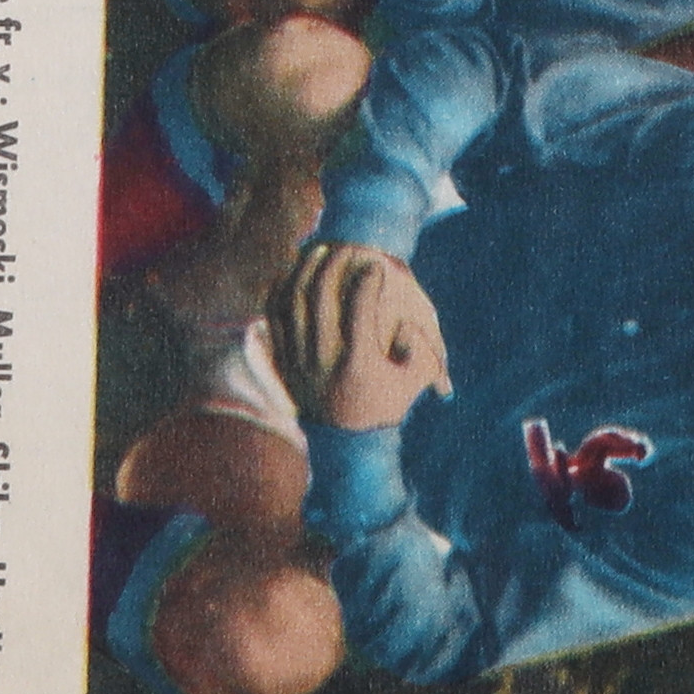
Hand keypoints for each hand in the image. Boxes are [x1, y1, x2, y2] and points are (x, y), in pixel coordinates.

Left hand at [273, 243, 451, 430]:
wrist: (346, 445)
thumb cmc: (387, 407)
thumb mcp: (413, 383)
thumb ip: (418, 351)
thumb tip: (404, 326)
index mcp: (357, 366)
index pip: (359, 311)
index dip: (368, 282)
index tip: (376, 263)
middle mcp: (324, 363)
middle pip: (322, 299)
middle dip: (333, 266)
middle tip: (345, 248)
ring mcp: (299, 363)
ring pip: (295, 305)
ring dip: (306, 272)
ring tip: (319, 251)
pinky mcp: (284, 364)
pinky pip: (276, 319)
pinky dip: (282, 292)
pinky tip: (293, 273)